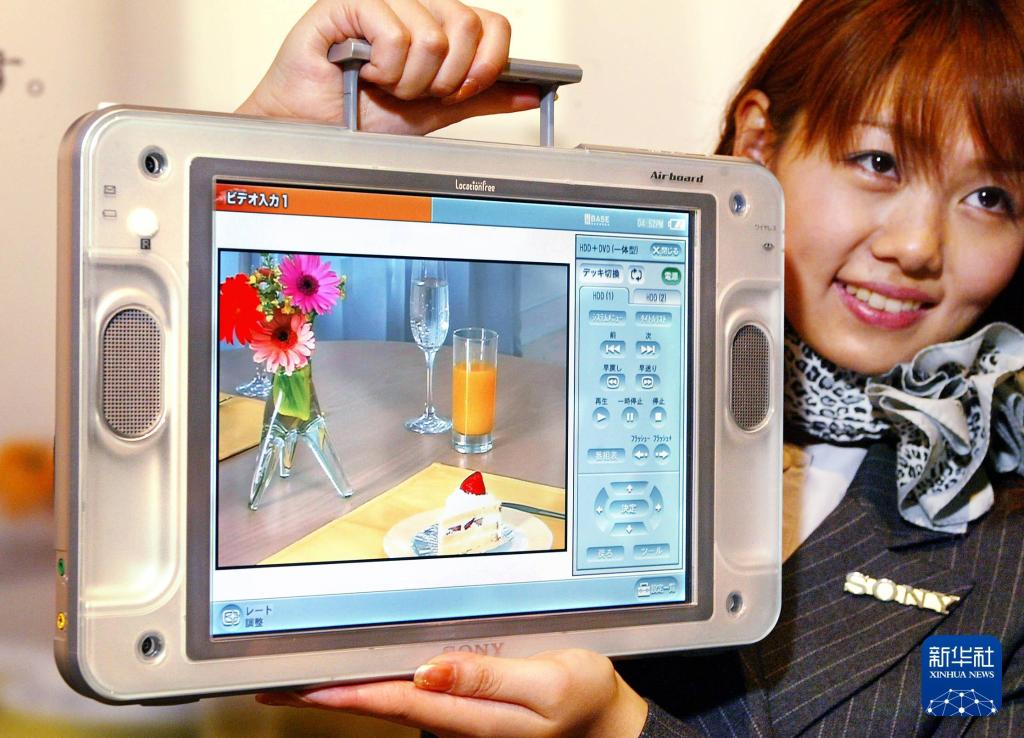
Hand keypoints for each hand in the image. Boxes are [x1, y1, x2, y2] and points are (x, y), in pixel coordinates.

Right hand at [237, 0, 539, 133]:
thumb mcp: (436, 111)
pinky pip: (395, 34)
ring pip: (431, 37)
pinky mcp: (350, 1)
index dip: (485, 66)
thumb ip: (482, 98)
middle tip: (414, 91)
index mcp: (440, 22)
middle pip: (466, 28)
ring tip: (383, 83)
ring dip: (407, 80)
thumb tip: (531, 93)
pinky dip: (384, 67)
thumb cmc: (361, 116)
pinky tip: (364, 70)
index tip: (460, 92)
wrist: (312, 131)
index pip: (492, 26)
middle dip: (444, 79)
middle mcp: (416, 4)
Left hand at [256, 649, 648, 737]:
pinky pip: (415, 694)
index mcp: (469, 715)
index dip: (341, 693)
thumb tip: (429, 668)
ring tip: (306, 676)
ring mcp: (459, 716)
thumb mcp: (545, 685)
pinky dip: (380, 683)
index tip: (297, 686)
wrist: (606, 720)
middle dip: (326, 694)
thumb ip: (486, 678)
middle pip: (380, 703)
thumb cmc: (580, 700)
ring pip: (393, 700)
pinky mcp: (467, 706)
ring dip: (348, 688)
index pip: (392, 700)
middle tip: (276, 684)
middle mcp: (455, 719)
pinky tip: (366, 675)